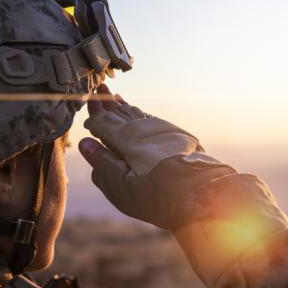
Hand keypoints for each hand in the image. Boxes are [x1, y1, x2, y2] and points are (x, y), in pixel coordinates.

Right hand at [79, 84, 235, 229]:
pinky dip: (143, 117)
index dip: (95, 114)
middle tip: (101, 91)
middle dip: (110, 104)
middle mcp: (145, 128)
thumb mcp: (121, 186)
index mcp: (127, 137)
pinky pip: (154, 122)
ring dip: (127, 108)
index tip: (89, 103)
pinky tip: (141, 116)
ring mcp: (165, 130)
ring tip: (118, 100)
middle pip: (122, 113)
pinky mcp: (180, 137)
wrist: (201, 194)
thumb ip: (102, 163)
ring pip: (139, 115)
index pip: (104, 121)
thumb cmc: (158, 196)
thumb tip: (86, 144)